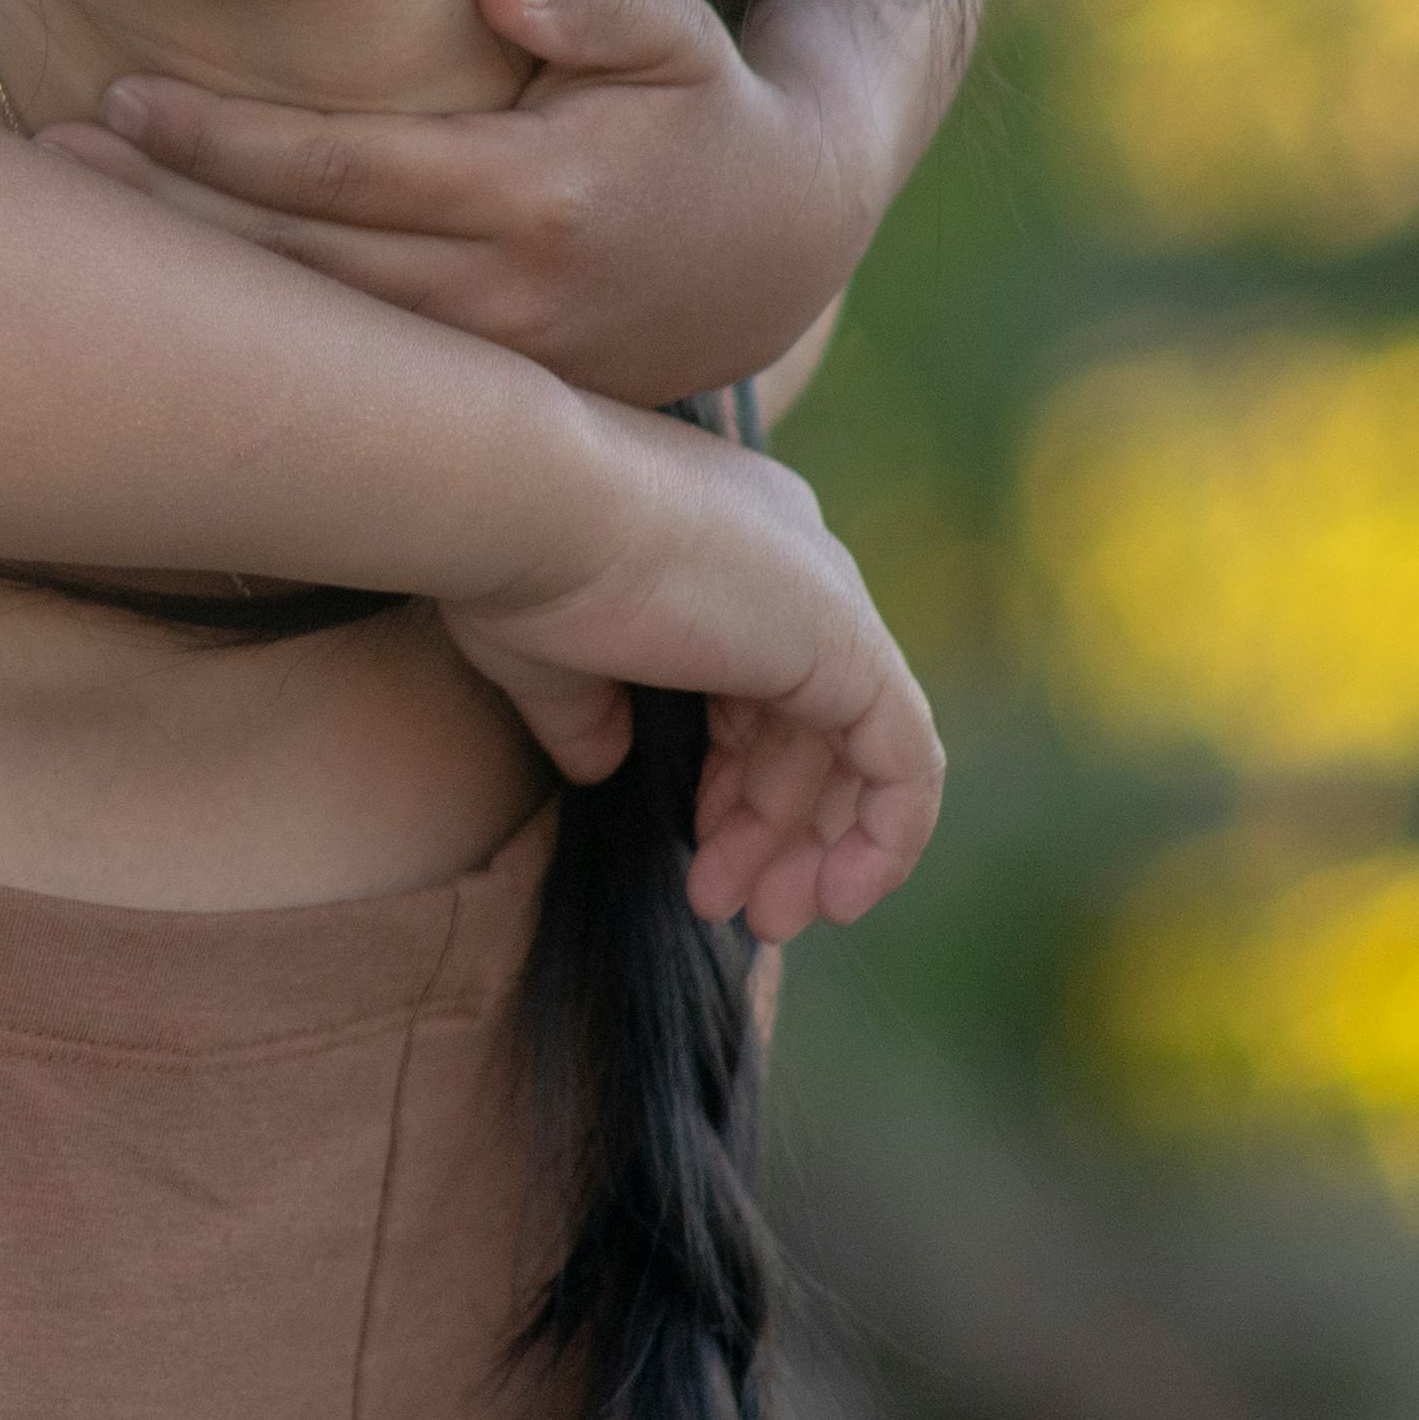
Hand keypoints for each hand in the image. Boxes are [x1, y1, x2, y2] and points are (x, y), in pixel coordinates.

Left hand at [48, 0, 882, 410]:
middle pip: (296, 261)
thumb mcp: (682, 36)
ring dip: (187, 284)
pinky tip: (163, 310)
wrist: (782, 247)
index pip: (340, 168)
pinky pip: (353, 377)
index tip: (121, 97)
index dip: (222, 139)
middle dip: (163, 216)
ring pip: (310, 330)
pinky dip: (257, 344)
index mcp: (535, 195)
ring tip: (64, 231)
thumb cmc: (706, 109)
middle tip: (39, 168)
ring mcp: (492, 363)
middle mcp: (503, 294)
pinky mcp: (489, 399)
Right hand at [432, 408, 935, 941]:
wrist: (522, 501)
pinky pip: (905, 764)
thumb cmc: (513, 564)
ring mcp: (829, 600)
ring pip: (858, 753)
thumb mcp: (550, 655)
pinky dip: (883, 839)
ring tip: (755, 918)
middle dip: (773, 828)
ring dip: (813, 850)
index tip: (691, 840)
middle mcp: (796, 561)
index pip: (764, 685)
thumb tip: (602, 766)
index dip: (735, 778)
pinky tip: (835, 899)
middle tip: (728, 905)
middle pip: (813, 724)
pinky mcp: (851, 647)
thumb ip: (591, 712)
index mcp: (733, 545)